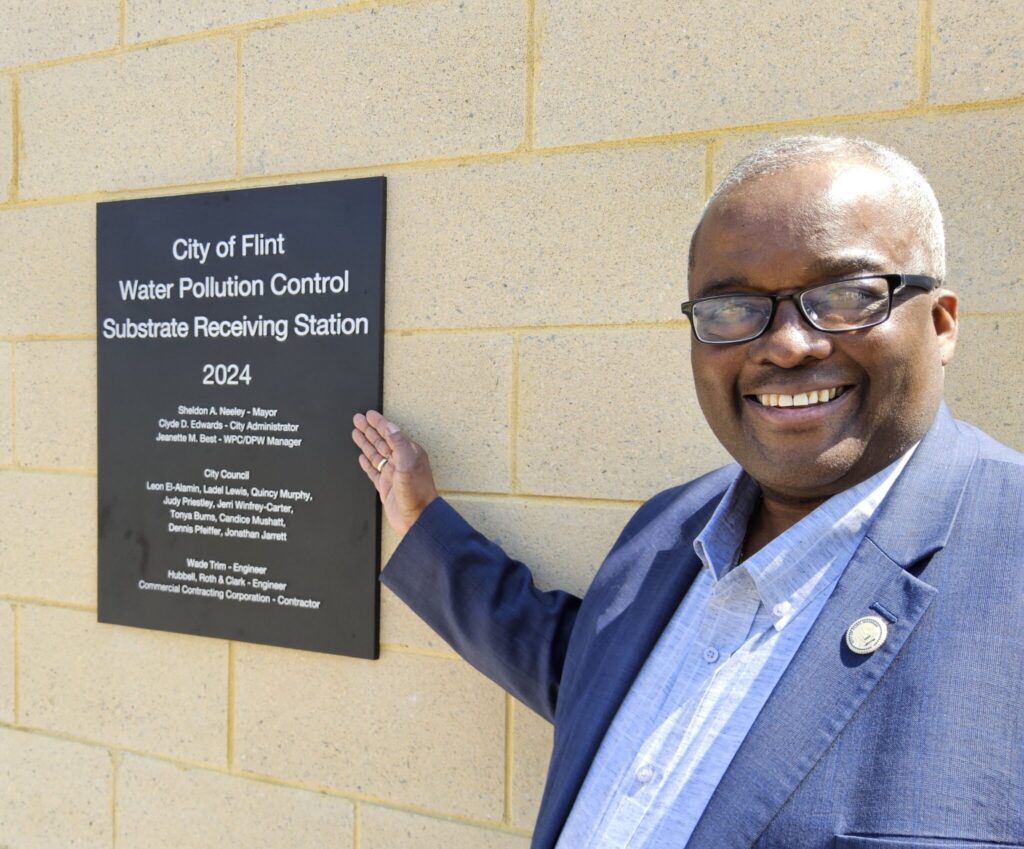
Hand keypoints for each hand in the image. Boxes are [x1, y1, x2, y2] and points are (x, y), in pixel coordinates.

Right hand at [352, 410, 438, 535]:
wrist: (416, 518)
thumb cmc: (417, 493)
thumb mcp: (408, 463)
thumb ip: (400, 444)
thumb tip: (391, 427)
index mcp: (408, 453)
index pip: (390, 433)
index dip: (379, 423)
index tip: (369, 414)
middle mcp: (400, 462)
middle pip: (381, 441)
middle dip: (369, 430)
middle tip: (357, 419)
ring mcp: (392, 474)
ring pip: (376, 454)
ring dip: (366, 443)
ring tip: (356, 432)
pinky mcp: (385, 486)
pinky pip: (374, 471)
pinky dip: (367, 463)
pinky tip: (362, 457)